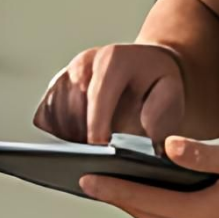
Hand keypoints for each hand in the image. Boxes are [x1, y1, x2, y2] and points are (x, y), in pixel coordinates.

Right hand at [37, 39, 189, 145]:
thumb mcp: (171, 94)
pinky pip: (47, 115)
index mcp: (113, 59)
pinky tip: (78, 139)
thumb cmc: (159, 82)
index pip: (98, 96)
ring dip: (69, 135)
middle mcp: (85, 61)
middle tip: (98, 158)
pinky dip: (59, 131)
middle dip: (82, 135)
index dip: (97, 126)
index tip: (99, 150)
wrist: (147, 64)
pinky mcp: (56, 85)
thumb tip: (138, 138)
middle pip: (72, 107)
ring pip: (55, 113)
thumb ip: (157, 114)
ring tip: (90, 151)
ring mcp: (67, 73)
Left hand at [81, 133, 218, 217]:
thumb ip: (202, 155)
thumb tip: (168, 147)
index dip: (114, 189)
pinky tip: (152, 201)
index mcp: (205, 217)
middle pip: (147, 216)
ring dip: (139, 208)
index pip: (146, 201)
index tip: (88, 180)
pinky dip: (160, 216)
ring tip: (115, 187)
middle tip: (92, 181)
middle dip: (119, 197)